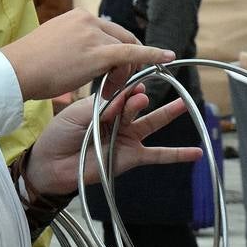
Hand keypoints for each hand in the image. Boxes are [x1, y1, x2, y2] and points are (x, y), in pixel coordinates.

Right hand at [0, 9, 173, 100]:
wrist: (15, 71)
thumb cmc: (28, 65)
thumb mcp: (54, 44)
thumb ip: (73, 43)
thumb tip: (81, 54)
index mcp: (78, 16)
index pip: (108, 31)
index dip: (116, 51)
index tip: (115, 67)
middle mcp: (88, 20)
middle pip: (121, 38)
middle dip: (125, 60)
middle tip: (113, 83)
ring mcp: (94, 34)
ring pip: (124, 50)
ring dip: (124, 70)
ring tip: (107, 90)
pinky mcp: (98, 52)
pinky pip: (132, 53)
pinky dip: (152, 55)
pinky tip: (167, 58)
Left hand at [24, 85, 201, 194]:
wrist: (50, 166)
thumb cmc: (59, 135)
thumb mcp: (78, 113)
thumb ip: (105, 106)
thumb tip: (130, 95)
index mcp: (105, 105)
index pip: (123, 90)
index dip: (128, 85)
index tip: (131, 80)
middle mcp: (119, 119)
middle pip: (137, 103)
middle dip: (141, 97)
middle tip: (143, 94)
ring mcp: (127, 138)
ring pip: (152, 123)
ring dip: (168, 113)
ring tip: (184, 103)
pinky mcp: (131, 157)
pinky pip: (158, 155)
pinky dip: (178, 155)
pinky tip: (196, 152)